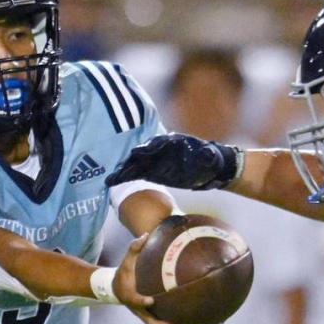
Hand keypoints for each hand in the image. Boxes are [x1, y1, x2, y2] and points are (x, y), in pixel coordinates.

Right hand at [106, 133, 239, 189]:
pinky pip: (136, 173)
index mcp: (172, 141)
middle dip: (130, 160)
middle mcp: (160, 149)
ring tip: (111, 179)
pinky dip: (125, 177)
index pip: (157, 143)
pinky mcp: (152, 171)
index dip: (147, 148)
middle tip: (119, 168)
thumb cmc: (211, 159)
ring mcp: (155, 160)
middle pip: (142, 154)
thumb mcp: (212, 157)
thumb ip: (208, 155)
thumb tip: (208, 154)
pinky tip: (113, 182)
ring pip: (136, 164)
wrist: (210, 169)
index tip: (137, 153)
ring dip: (124, 171)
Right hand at [113, 235, 188, 323]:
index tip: (151, 300)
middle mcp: (139, 309)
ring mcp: (145, 315)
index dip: (142, 302)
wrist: (115, 289)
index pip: (135, 301)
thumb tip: (145, 234)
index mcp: (130, 296)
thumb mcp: (126, 260)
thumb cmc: (123, 273)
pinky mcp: (150, 317)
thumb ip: (134, 248)